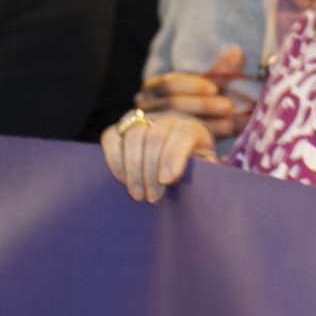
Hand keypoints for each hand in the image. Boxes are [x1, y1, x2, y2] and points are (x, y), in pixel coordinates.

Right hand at [101, 108, 215, 203]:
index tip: (167, 181)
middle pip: (155, 137)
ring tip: (138, 195)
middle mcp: (167, 118)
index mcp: (193, 127)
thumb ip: (204, 171)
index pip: (184, 133)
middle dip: (151, 171)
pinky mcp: (122, 126)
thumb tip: (199, 175)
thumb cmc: (193, 168)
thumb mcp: (205, 170)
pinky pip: (110, 137)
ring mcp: (143, 119)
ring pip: (133, 136)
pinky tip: (122, 179)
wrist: (178, 159)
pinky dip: (114, 159)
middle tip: (152, 198)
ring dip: (133, 169)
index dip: (174, 156)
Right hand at [137, 45, 255, 141]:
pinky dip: (195, 146)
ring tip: (230, 126)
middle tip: (229, 106)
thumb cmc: (199, 115)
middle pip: (171, 104)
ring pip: (173, 126)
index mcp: (153, 89)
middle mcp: (145, 108)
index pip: (169, 84)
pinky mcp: (149, 149)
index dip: (193, 85)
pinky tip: (213, 147)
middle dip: (203, 105)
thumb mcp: (208, 93)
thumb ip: (219, 73)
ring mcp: (144, 130)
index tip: (214, 88)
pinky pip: (171, 148)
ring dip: (205, 126)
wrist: (181, 152)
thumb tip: (236, 52)